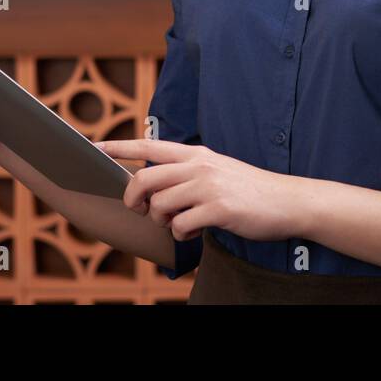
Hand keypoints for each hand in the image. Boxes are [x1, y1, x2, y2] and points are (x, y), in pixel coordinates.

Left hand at [94, 138, 301, 242]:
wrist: (286, 201)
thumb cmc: (248, 189)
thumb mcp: (215, 169)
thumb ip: (186, 173)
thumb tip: (153, 188)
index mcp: (196, 154)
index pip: (149, 145)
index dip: (118, 147)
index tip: (94, 147)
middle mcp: (199, 166)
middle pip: (145, 180)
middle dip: (134, 200)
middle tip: (141, 211)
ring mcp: (209, 186)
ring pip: (160, 205)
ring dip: (162, 221)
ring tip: (178, 223)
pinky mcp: (219, 208)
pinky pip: (182, 225)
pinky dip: (181, 234)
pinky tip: (193, 232)